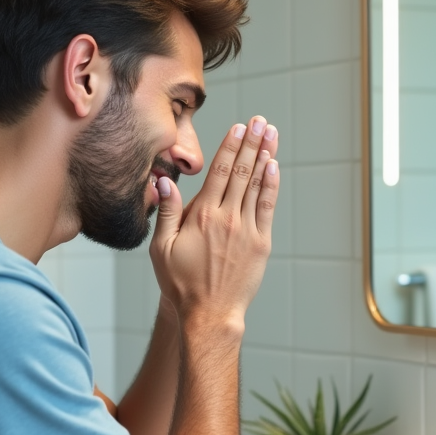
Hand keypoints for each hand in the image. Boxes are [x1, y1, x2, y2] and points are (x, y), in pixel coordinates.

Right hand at [149, 116, 279, 332]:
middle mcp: (227, 218)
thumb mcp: (162, 248)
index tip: (239, 127)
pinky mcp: (261, 243)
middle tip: (260, 121)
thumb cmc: (181, 284)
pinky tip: (273, 166)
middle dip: (252, 142)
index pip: (220, 171)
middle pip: (242, 171)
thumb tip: (163, 180)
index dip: (230, 146)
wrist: (209, 314)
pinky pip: (267, 207)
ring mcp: (247, 230)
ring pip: (257, 184)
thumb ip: (167, 211)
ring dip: (265, 156)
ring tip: (271, 134)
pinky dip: (271, 185)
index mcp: (202, 215)